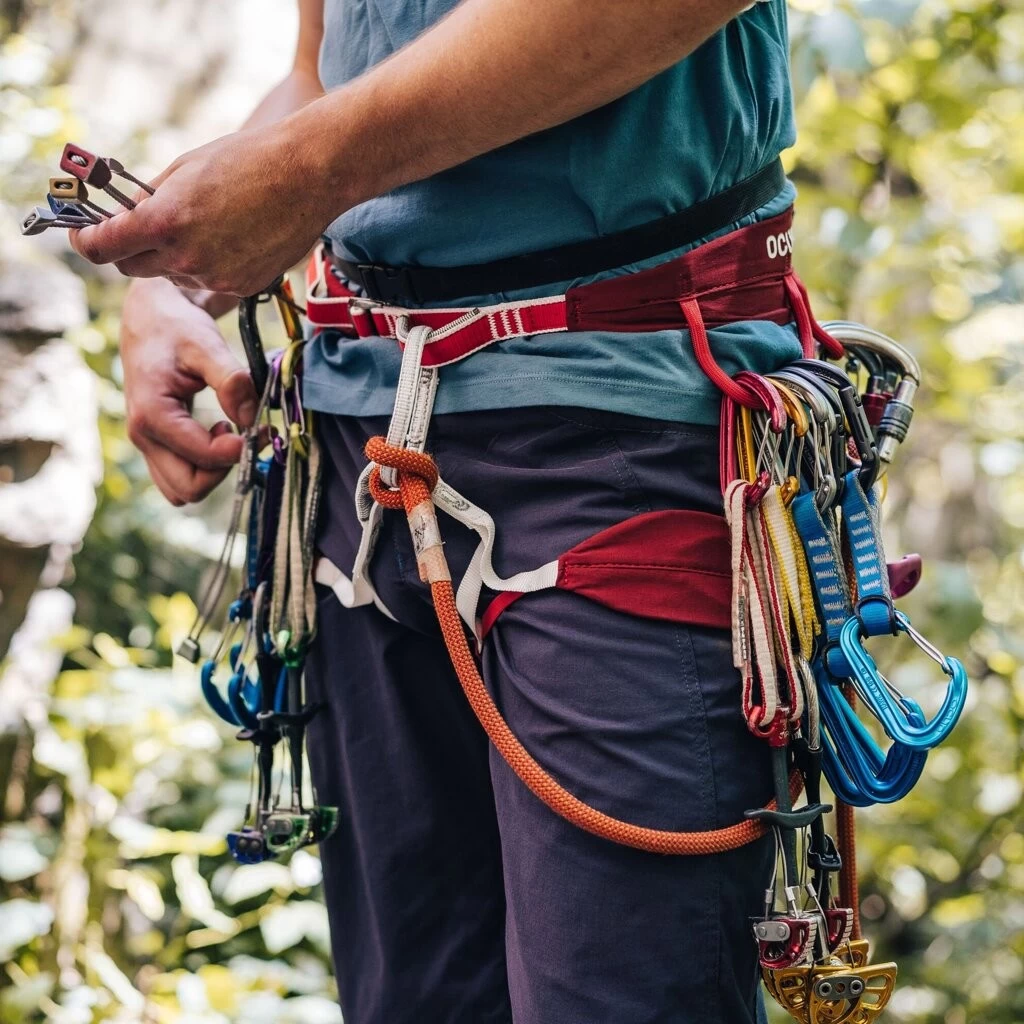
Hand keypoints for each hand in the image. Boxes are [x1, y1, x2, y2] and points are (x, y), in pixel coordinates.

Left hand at [70, 123, 333, 294]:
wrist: (309, 175)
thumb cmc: (247, 159)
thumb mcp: (184, 169)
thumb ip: (149, 200)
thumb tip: (125, 219)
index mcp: (164, 222)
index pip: (102, 248)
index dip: (86, 241)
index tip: (84, 234)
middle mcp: (186, 257)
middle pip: (132, 268)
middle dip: (130, 249)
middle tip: (142, 228)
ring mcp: (215, 276)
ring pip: (174, 274)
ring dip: (176, 255)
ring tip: (208, 223)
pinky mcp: (241, 286)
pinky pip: (209, 280)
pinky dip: (210, 263)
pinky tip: (234, 237)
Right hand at [120, 278, 257, 504]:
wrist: (151, 318)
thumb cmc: (177, 329)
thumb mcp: (208, 345)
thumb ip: (232, 382)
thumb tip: (252, 419)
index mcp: (152, 415)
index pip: (204, 458)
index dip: (240, 449)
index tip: (262, 426)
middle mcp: (143, 437)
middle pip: (190, 488)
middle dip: (225, 469)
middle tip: (245, 436)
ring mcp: (147, 444)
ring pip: (182, 490)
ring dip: (213, 472)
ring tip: (228, 435)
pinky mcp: (156, 444)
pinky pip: (179, 478)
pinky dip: (204, 468)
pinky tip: (217, 435)